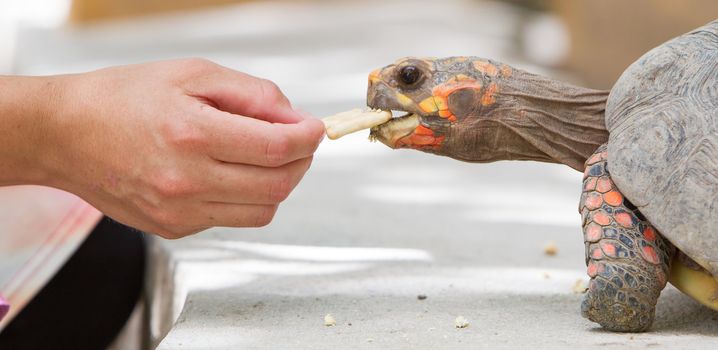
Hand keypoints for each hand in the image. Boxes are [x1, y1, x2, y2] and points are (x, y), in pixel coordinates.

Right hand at [27, 59, 323, 237]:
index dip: (308, 137)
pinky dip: (245, 197)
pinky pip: (231, 219)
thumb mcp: (192, 74)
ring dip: (278, 184)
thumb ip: (252, 94)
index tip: (316, 128)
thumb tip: (295, 118)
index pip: (278, 148)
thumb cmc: (124, 97)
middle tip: (299, 142)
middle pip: (278, 186)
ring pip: (262, 211)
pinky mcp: (173, 228)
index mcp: (192, 134)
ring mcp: (180, 212)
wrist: (65, 135)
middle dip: (301, 162)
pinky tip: (229, 173)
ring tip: (266, 157)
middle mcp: (187, 181)